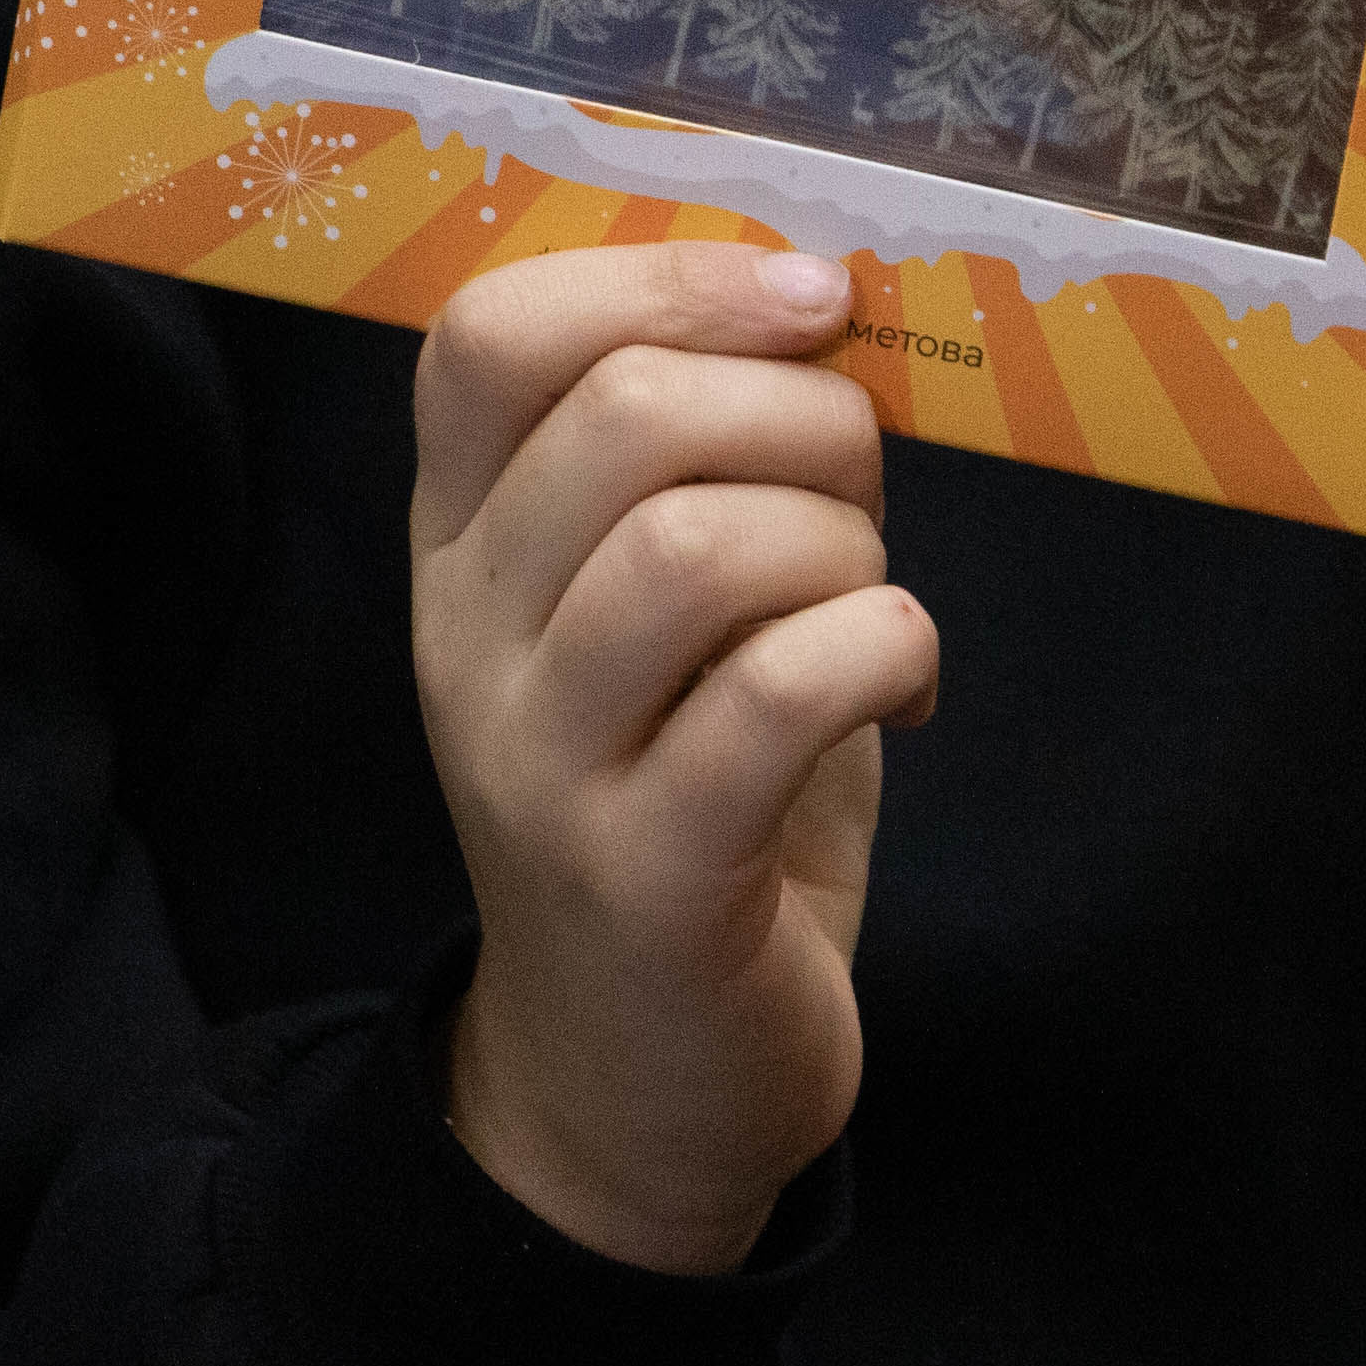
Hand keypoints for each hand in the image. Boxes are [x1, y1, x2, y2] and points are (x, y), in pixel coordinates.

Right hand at [408, 239, 942, 1273]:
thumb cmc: (690, 797)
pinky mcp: (643, 874)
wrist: (635, 1087)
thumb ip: (699, 460)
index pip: (488, 336)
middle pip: (623, 417)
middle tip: (864, 498)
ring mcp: (541, 762)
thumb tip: (821, 299)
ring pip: (697, 547)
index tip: (808, 304)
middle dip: (805, 416)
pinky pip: (782, 689)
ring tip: (868, 605)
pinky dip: (885, 649)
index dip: (669, 278)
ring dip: (842, 546)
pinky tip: (902, 688)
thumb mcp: (658, 610)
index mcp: (463, 541)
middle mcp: (469, 637)